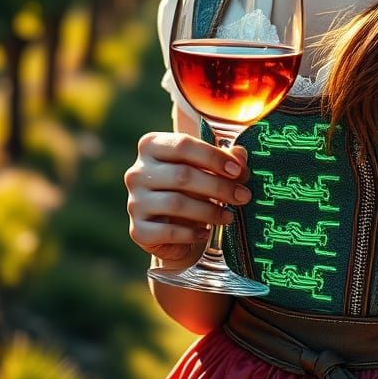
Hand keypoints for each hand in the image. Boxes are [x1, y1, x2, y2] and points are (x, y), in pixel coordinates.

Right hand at [125, 132, 251, 268]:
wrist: (171, 226)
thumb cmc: (192, 187)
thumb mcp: (207, 167)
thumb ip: (225, 159)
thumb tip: (240, 157)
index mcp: (151, 146)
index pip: (183, 145)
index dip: (213, 157)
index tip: (238, 170)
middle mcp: (137, 172)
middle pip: (182, 175)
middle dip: (218, 186)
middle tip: (243, 196)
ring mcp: (134, 202)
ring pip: (176, 203)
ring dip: (209, 211)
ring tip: (229, 216)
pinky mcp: (138, 230)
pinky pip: (168, 231)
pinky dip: (191, 233)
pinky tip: (207, 232)